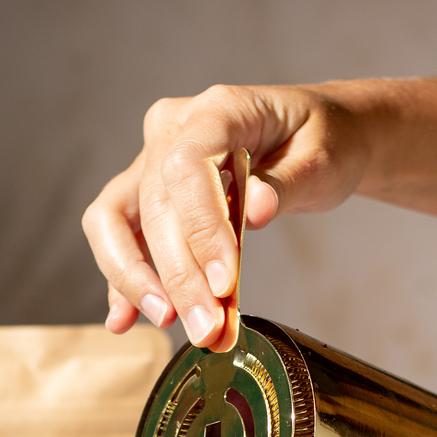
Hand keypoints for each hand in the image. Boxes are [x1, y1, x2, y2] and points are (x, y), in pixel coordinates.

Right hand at [82, 83, 369, 345]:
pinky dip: (123, 282)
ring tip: (169, 322)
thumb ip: (286, 184)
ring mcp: (151, 162)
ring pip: (114, 222)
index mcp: (216, 108)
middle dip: (179, 276)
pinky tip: (125, 320)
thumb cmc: (322, 142)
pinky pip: (119, 239)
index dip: (200, 229)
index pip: (186, 167)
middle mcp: (171, 130)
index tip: (223, 282)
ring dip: (136, 281)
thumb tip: (257, 211)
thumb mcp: (321, 158)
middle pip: (154, 207)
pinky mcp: (145, 197)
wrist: (315, 139)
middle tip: (206, 328)